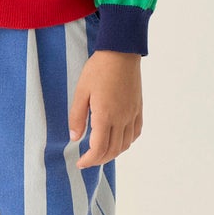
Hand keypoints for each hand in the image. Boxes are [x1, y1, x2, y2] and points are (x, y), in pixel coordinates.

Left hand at [68, 50, 142, 168]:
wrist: (121, 52)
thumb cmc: (98, 69)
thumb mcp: (81, 92)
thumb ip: (77, 117)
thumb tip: (75, 138)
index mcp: (106, 115)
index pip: (99, 148)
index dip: (89, 160)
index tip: (80, 163)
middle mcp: (122, 118)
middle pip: (113, 150)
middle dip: (99, 160)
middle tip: (87, 160)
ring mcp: (132, 114)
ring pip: (126, 144)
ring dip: (113, 153)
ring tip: (101, 152)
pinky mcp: (138, 108)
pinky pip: (136, 132)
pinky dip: (127, 142)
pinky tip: (118, 140)